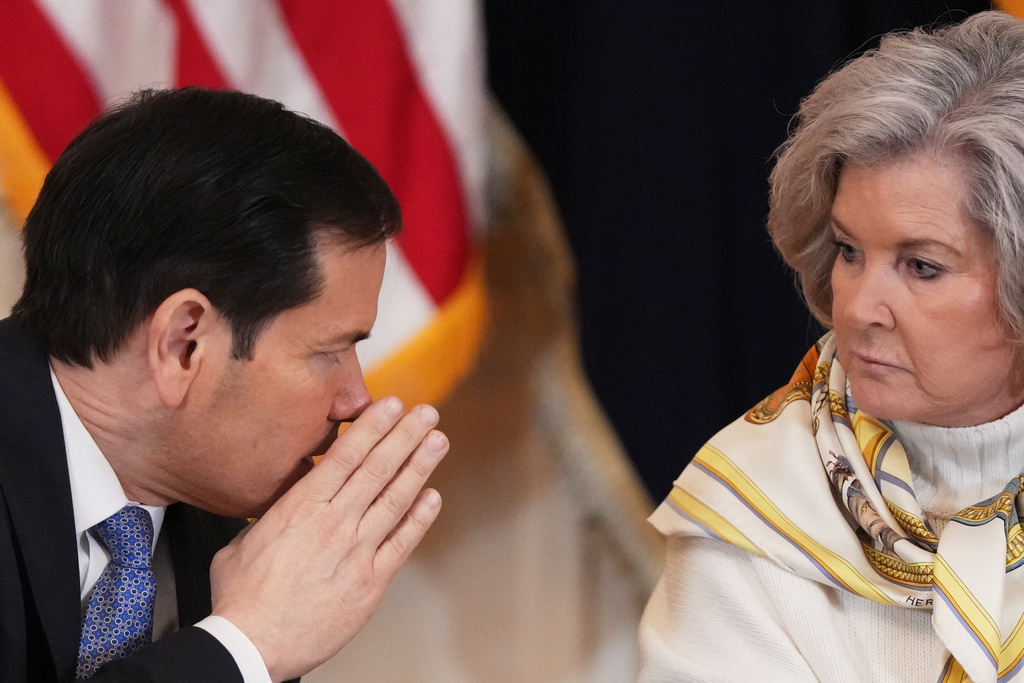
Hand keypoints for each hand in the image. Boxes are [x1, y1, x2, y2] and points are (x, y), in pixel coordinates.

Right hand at [208, 396, 447, 681]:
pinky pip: (402, 543)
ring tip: (438, 442)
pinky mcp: (371, 582)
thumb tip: (285, 498)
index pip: (346, 455)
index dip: (373, 426)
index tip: (392, 405)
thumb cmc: (243, 598)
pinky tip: (433, 497)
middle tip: (426, 413)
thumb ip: (272, 514)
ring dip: (420, 467)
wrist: (253, 645)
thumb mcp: (244, 540)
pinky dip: (420, 518)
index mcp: (301, 507)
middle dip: (405, 436)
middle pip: (378, 469)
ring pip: (396, 499)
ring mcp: (357, 551)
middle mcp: (334, 523)